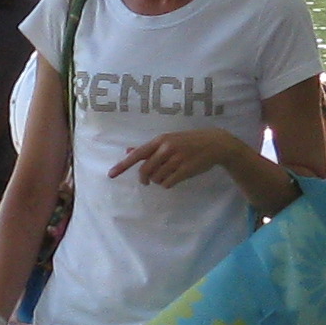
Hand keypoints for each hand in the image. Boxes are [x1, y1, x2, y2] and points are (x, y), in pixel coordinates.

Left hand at [109, 126, 253, 187]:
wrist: (214, 143)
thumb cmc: (188, 141)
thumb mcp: (168, 140)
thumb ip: (149, 148)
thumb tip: (128, 151)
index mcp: (160, 140)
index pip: (137, 154)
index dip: (123, 165)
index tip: (111, 174)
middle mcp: (166, 149)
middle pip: (145, 171)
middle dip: (145, 179)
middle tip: (148, 181)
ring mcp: (176, 159)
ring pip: (157, 178)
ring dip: (159, 180)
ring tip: (168, 174)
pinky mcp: (185, 170)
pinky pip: (168, 183)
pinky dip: (168, 184)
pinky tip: (174, 178)